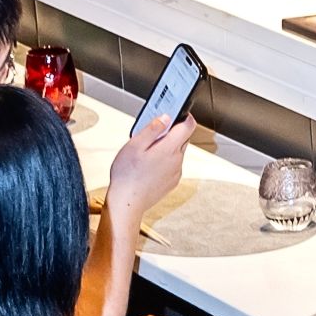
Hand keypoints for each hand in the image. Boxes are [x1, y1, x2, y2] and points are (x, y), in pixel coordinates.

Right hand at [104, 110, 188, 225]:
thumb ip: (152, 129)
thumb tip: (166, 117)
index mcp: (169, 149)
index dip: (184, 116)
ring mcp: (176, 172)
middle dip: (170, 132)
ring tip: (146, 153)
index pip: (188, 126)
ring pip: (177, 152)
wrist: (127, 202)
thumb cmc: (127, 175)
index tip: (177, 113)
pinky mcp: (172, 181)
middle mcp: (177, 161)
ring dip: (166, 147)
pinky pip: (173, 165)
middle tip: (151, 134)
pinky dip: (164, 161)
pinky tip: (148, 165)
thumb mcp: (135, 145)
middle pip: (182, 138)